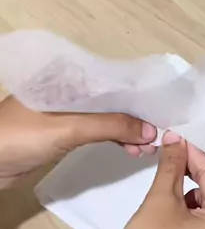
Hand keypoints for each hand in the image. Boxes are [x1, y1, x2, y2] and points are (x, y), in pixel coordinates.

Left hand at [0, 95, 156, 187]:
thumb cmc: (17, 137)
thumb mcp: (67, 129)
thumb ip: (109, 126)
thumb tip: (150, 130)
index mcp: (67, 78)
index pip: (112, 81)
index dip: (138, 95)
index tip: (163, 109)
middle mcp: (68, 91)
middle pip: (112, 100)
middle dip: (136, 116)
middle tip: (159, 134)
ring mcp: (64, 114)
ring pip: (106, 118)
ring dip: (127, 131)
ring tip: (147, 148)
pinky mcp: (61, 134)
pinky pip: (95, 132)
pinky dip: (113, 139)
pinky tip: (129, 149)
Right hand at [74, 131, 204, 228]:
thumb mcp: (160, 201)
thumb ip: (172, 167)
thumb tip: (176, 139)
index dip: (193, 153)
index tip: (174, 136)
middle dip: (196, 170)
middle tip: (171, 152)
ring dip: (195, 189)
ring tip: (170, 176)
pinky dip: (196, 210)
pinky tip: (175, 203)